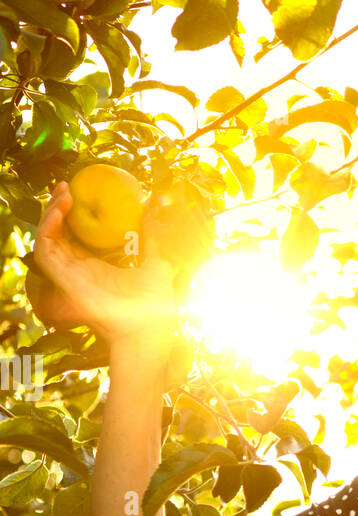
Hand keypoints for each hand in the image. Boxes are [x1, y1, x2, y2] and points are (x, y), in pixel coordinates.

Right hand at [32, 181, 178, 350]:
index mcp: (96, 267)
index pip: (75, 235)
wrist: (149, 329)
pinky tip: (58, 213)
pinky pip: (44, 252)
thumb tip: (154, 206)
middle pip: (57, 234)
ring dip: (50, 213)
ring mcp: (69, 276)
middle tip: (67, 186)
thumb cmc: (155, 304)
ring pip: (46, 239)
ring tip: (63, 194)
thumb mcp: (155, 261)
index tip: (80, 190)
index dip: (72, 213)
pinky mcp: (64, 281)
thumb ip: (150, 235)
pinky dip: (46, 230)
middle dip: (56, 207)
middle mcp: (78, 270)